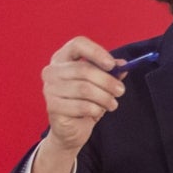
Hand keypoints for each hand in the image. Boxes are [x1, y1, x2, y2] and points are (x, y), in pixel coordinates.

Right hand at [32, 37, 125, 172]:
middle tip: (120, 90)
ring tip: (112, 104)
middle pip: (84, 69)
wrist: (72, 127)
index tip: (112, 65)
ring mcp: (49, 88)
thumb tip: (123, 64)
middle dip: (107, 81)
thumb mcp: (100, 84)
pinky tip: (99, 111)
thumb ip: (111, 72)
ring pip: (84, 89)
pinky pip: (81, 106)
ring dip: (104, 97)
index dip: (96, 52)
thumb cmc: (86, 100)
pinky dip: (96, 109)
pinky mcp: (52, 106)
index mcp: (63, 58)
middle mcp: (52, 71)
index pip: (77, 44)